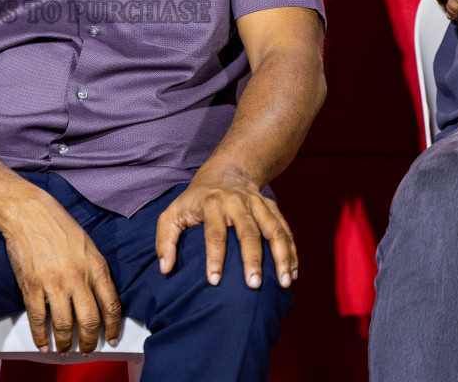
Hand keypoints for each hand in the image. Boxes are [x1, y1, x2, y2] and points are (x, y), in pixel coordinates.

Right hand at [0, 192, 122, 353]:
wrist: (28, 212)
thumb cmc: (58, 224)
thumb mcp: (88, 245)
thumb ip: (96, 271)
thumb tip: (100, 296)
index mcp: (95, 266)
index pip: (110, 305)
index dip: (112, 327)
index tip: (112, 338)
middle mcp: (78, 278)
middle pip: (89, 321)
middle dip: (89, 341)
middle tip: (87, 349)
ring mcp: (54, 283)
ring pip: (64, 325)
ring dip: (65, 343)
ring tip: (64, 349)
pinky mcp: (32, 286)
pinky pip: (38, 319)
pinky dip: (41, 336)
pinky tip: (43, 344)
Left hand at [155, 168, 296, 290]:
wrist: (226, 171)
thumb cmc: (196, 199)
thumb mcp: (172, 213)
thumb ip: (165, 239)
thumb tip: (165, 268)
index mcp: (212, 203)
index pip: (214, 233)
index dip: (214, 257)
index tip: (215, 281)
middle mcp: (237, 202)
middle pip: (248, 232)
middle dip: (252, 259)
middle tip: (253, 285)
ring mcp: (257, 204)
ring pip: (272, 230)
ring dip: (280, 256)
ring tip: (284, 283)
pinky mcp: (271, 207)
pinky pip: (285, 229)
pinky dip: (291, 251)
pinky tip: (293, 272)